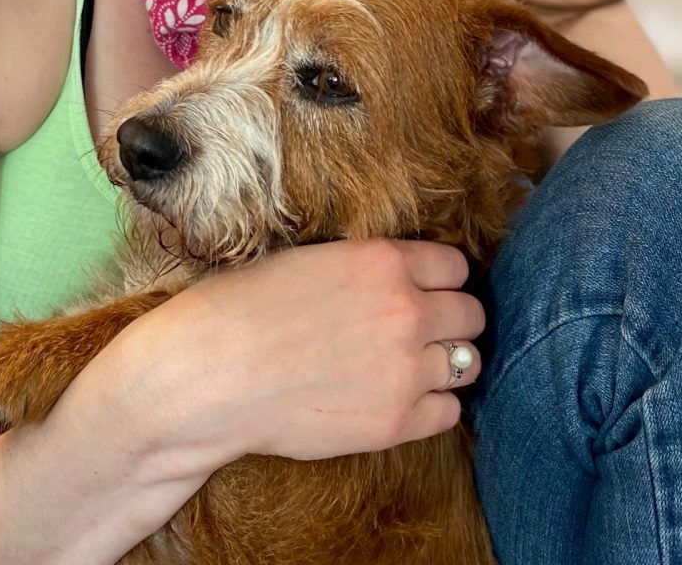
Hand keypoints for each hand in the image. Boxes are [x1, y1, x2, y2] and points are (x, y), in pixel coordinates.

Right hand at [109, 239, 484, 469]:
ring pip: (468, 363)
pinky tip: (399, 399)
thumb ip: (366, 266)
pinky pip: (449, 412)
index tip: (424, 291)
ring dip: (446, 363)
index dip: (439, 280)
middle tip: (419, 331)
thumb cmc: (243, 307)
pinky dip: (431, 406)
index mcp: (384, 261)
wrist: (210, 375)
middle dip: (449, 320)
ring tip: (411, 366)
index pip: (454, 266)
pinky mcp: (395, 423)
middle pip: (471, 314)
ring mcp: (405, 370)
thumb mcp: (310, 258)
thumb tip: (396, 274)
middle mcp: (406, 311)